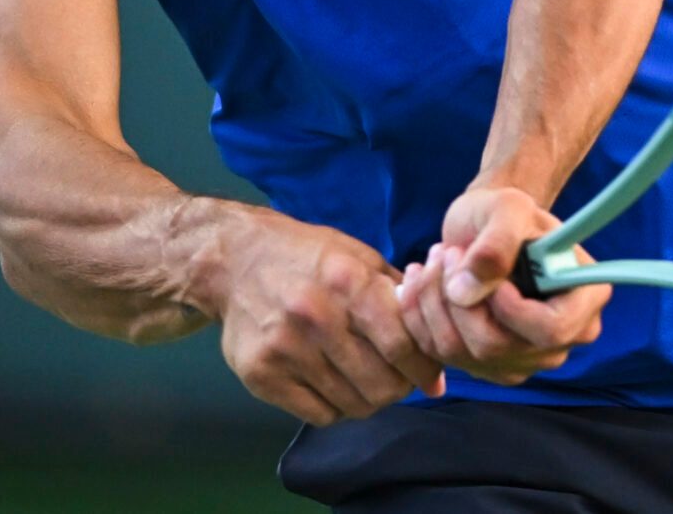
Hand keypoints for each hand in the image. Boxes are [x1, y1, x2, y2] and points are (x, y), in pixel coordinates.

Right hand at [210, 211, 445, 424]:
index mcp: (347, 282)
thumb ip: (399, 296)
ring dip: (368, 400)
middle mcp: (315, 317)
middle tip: (398, 382)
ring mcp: (285, 349)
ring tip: (366, 383)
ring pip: (351, 404)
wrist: (234, 260)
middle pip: (379, 383)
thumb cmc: (307, 257)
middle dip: (399, 389)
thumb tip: (438, 346)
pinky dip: (336, 408)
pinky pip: (318, 414)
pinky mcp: (261, 375)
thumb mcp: (358, 257)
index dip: (423, 367)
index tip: (431, 376)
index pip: (400, 343)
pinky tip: (335, 387)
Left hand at [396, 185, 608, 385]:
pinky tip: (423, 283)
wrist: (483, 228)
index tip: (488, 273)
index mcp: (584, 301)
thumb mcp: (507, 208)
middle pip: (497, 347)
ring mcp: (523, 359)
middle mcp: (560, 341)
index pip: (552, 329)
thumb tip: (465, 291)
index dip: (512, 308)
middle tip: (446, 253)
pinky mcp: (487, 367)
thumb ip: (496, 243)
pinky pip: (442, 356)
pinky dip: (420, 317)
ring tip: (434, 261)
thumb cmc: (505, 213)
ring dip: (433, 303)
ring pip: (463, 354)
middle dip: (458, 299)